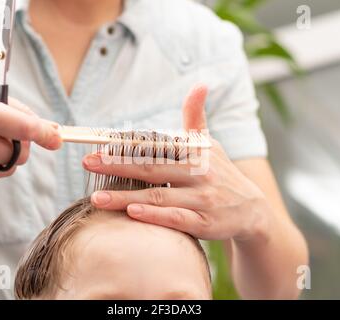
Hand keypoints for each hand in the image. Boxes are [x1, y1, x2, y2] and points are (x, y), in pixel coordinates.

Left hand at [83, 85, 271, 240]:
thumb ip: (196, 117)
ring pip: (160, 196)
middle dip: (118, 166)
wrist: (252, 210)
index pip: (156, 147)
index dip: (127, 146)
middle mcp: (199, 173)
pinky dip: (155, 216)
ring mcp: (203, 199)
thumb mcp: (210, 144)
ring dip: (127, 196)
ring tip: (97, 198)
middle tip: (87, 163)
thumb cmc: (221, 173)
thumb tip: (200, 83)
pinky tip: (132, 213)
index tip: (98, 146)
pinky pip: (177, 219)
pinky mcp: (206, 223)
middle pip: (153, 169)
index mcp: (195, 152)